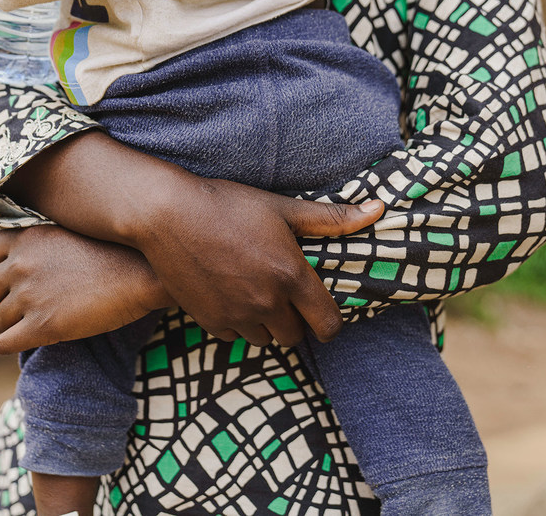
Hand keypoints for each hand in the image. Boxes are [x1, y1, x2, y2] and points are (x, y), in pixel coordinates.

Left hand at [0, 225, 175, 353]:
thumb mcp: (70, 232)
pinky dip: (14, 345)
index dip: (0, 270)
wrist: (142, 274)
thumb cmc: (115, 253)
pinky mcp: (42, 327)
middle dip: (1, 301)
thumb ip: (42, 242)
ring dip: (14, 325)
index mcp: (26, 239)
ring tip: (42, 321)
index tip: (19, 279)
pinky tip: (36, 339)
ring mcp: (29, 297)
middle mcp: (20, 265)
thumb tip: (28, 257)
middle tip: (27, 306)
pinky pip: (3, 344)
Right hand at [133, 177, 384, 346]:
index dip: (331, 322)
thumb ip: (331, 217)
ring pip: (265, 339)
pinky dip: (238, 324)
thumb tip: (378, 210)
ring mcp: (237, 315)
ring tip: (257, 294)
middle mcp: (267, 302)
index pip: (328, 322)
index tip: (324, 313)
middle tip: (287, 297)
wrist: (167, 215)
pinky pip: (235, 337)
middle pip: (295, 336)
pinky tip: (231, 296)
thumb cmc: (228, 205)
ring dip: (267, 324)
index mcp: (291, 275)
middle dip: (296, 321)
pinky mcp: (209, 321)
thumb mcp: (282, 208)